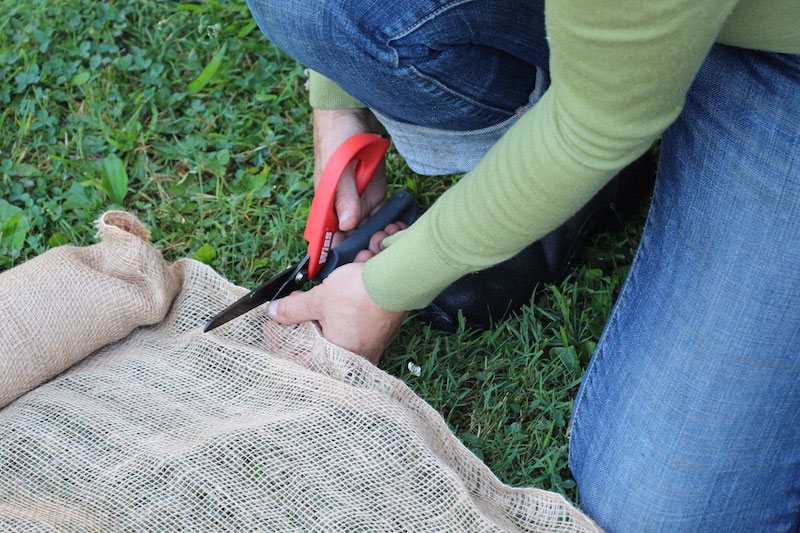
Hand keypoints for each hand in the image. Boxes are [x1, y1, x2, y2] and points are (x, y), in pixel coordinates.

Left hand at [266, 262, 405, 363]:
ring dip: (323, 320)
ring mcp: (369, 346)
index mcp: (338, 356)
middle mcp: (356, 358)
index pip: (301, 357)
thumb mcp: (319, 299)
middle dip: (303, 326)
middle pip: (319, 347)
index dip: (283, 338)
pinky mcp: (378, 333)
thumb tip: (274, 312)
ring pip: (337, 337)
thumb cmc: (360, 295)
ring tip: (312, 301)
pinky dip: (342, 318)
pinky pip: (354, 329)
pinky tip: (336, 303)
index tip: (272, 325)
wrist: (397, 280)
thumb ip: (293, 309)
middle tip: (290, 308)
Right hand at [314, 108, 385, 242]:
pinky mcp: (376, 191)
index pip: (328, 237)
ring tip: (392, 243)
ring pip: (370, 228)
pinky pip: (383, 214)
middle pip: (352, 237)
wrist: (353, 112)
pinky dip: (390, 222)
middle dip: (365, 248)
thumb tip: (347, 225)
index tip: (352, 266)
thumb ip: (344, 196)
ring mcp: (360, 199)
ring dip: (380, 236)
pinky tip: (398, 230)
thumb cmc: (337, 137)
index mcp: (326, 204)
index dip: (338, 253)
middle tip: (380, 253)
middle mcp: (342, 205)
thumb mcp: (338, 167)